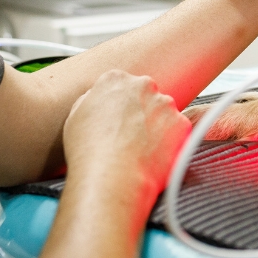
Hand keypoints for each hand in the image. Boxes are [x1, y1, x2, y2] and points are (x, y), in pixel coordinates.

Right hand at [62, 70, 190, 199]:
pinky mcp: (181, 123)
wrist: (111, 178)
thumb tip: (101, 101)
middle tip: (130, 136)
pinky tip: (153, 156)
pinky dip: (170, 142)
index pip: (122, 84)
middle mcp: (143, 86)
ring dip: (157, 127)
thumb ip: (93, 100)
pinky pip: (178, 131)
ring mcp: (165, 104)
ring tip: (140, 150)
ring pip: (164, 112)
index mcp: (115, 79)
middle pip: (146, 96)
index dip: (120, 105)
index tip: (118, 120)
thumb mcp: (76, 117)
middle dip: (142, 112)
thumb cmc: (89, 152)